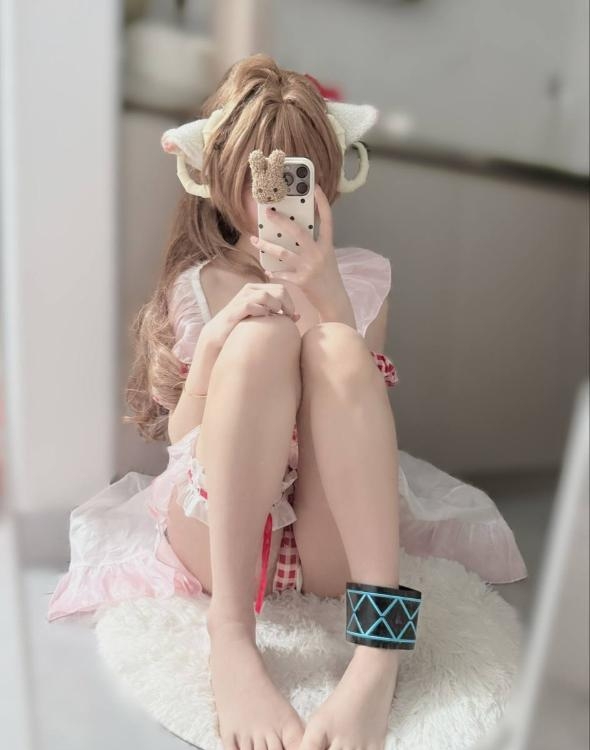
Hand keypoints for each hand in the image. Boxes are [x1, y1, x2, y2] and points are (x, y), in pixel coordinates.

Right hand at [201, 281, 299, 352]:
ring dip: (275, 308)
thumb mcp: (263, 319)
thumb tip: (298, 316)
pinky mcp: (234, 310)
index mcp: (257, 289)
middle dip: (286, 305)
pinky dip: (260, 313)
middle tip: (286, 319)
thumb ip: (280, 316)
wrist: (218, 337)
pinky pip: (251, 305)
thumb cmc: (243, 327)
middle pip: (278, 290)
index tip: (291, 317)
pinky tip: (262, 320)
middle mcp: (250, 290)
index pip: (281, 289)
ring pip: (266, 295)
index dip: (290, 303)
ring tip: (275, 319)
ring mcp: (241, 299)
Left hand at [249, 184, 344, 309]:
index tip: (316, 187)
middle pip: (298, 232)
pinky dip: (273, 271)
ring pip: (283, 253)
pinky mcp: (302, 281)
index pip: (327, 219)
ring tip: (254, 239)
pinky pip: (282, 274)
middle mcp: (319, 253)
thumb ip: (314, 244)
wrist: (333, 300)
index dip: (322, 202)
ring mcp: (309, 267)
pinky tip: (266, 269)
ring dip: (266, 246)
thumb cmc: (328, 277)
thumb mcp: (326, 256)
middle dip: (281, 221)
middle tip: (268, 212)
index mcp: (327, 245)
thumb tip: (293, 231)